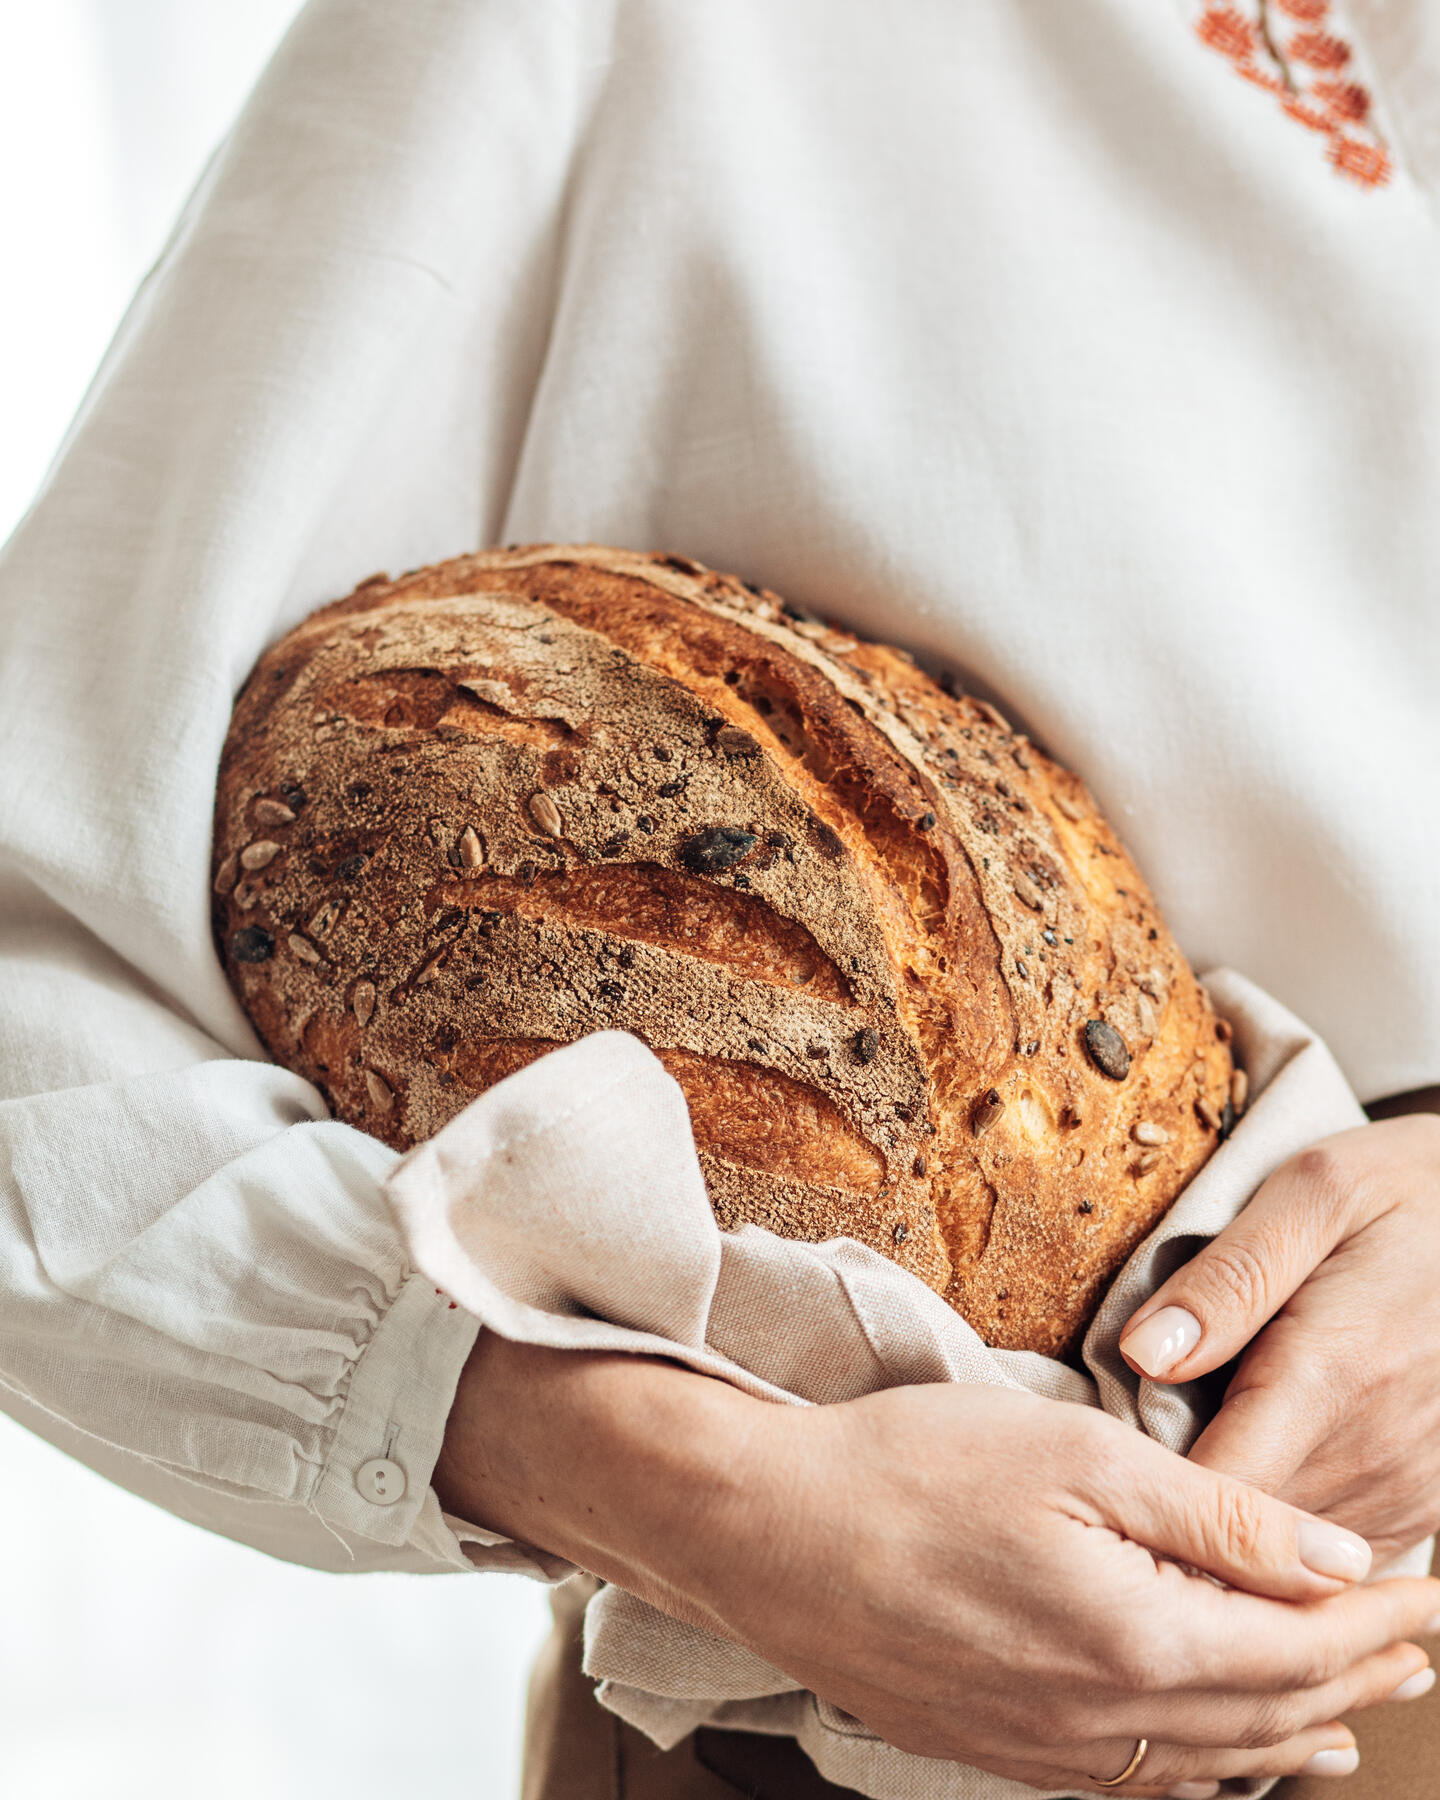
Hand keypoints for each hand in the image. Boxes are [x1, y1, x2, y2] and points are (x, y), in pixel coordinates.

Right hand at [437, 1332, 1439, 1794]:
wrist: (765, 1532)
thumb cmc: (910, 1471)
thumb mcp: (1075, 1456)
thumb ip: (1219, 1515)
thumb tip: (1340, 1553)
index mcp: (1142, 1639)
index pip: (1303, 1643)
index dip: (1379, 1618)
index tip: (1431, 1589)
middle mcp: (1107, 1719)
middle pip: (1270, 1715)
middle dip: (1356, 1679)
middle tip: (1420, 1653)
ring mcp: (1047, 1746)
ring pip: (1210, 1763)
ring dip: (1294, 1738)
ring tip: (1351, 1724)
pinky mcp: (996, 1746)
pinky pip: (1134, 1781)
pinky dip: (1205, 1770)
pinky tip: (1216, 1761)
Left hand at [1120, 1114, 1439, 1563]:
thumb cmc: (1404, 1188)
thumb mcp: (1312, 1190)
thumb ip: (1226, 1278)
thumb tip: (1140, 1355)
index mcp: (1334, 1368)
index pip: (1218, 1486)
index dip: (1147, 1493)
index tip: (1095, 1471)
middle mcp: (1382, 1446)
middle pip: (1249, 1534)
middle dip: (1179, 1517)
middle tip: (1120, 1476)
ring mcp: (1416, 1484)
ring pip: (1296, 1561)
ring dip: (1235, 1535)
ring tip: (1178, 1480)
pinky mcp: (1433, 1499)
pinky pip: (1344, 1549)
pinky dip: (1290, 1537)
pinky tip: (1253, 1486)